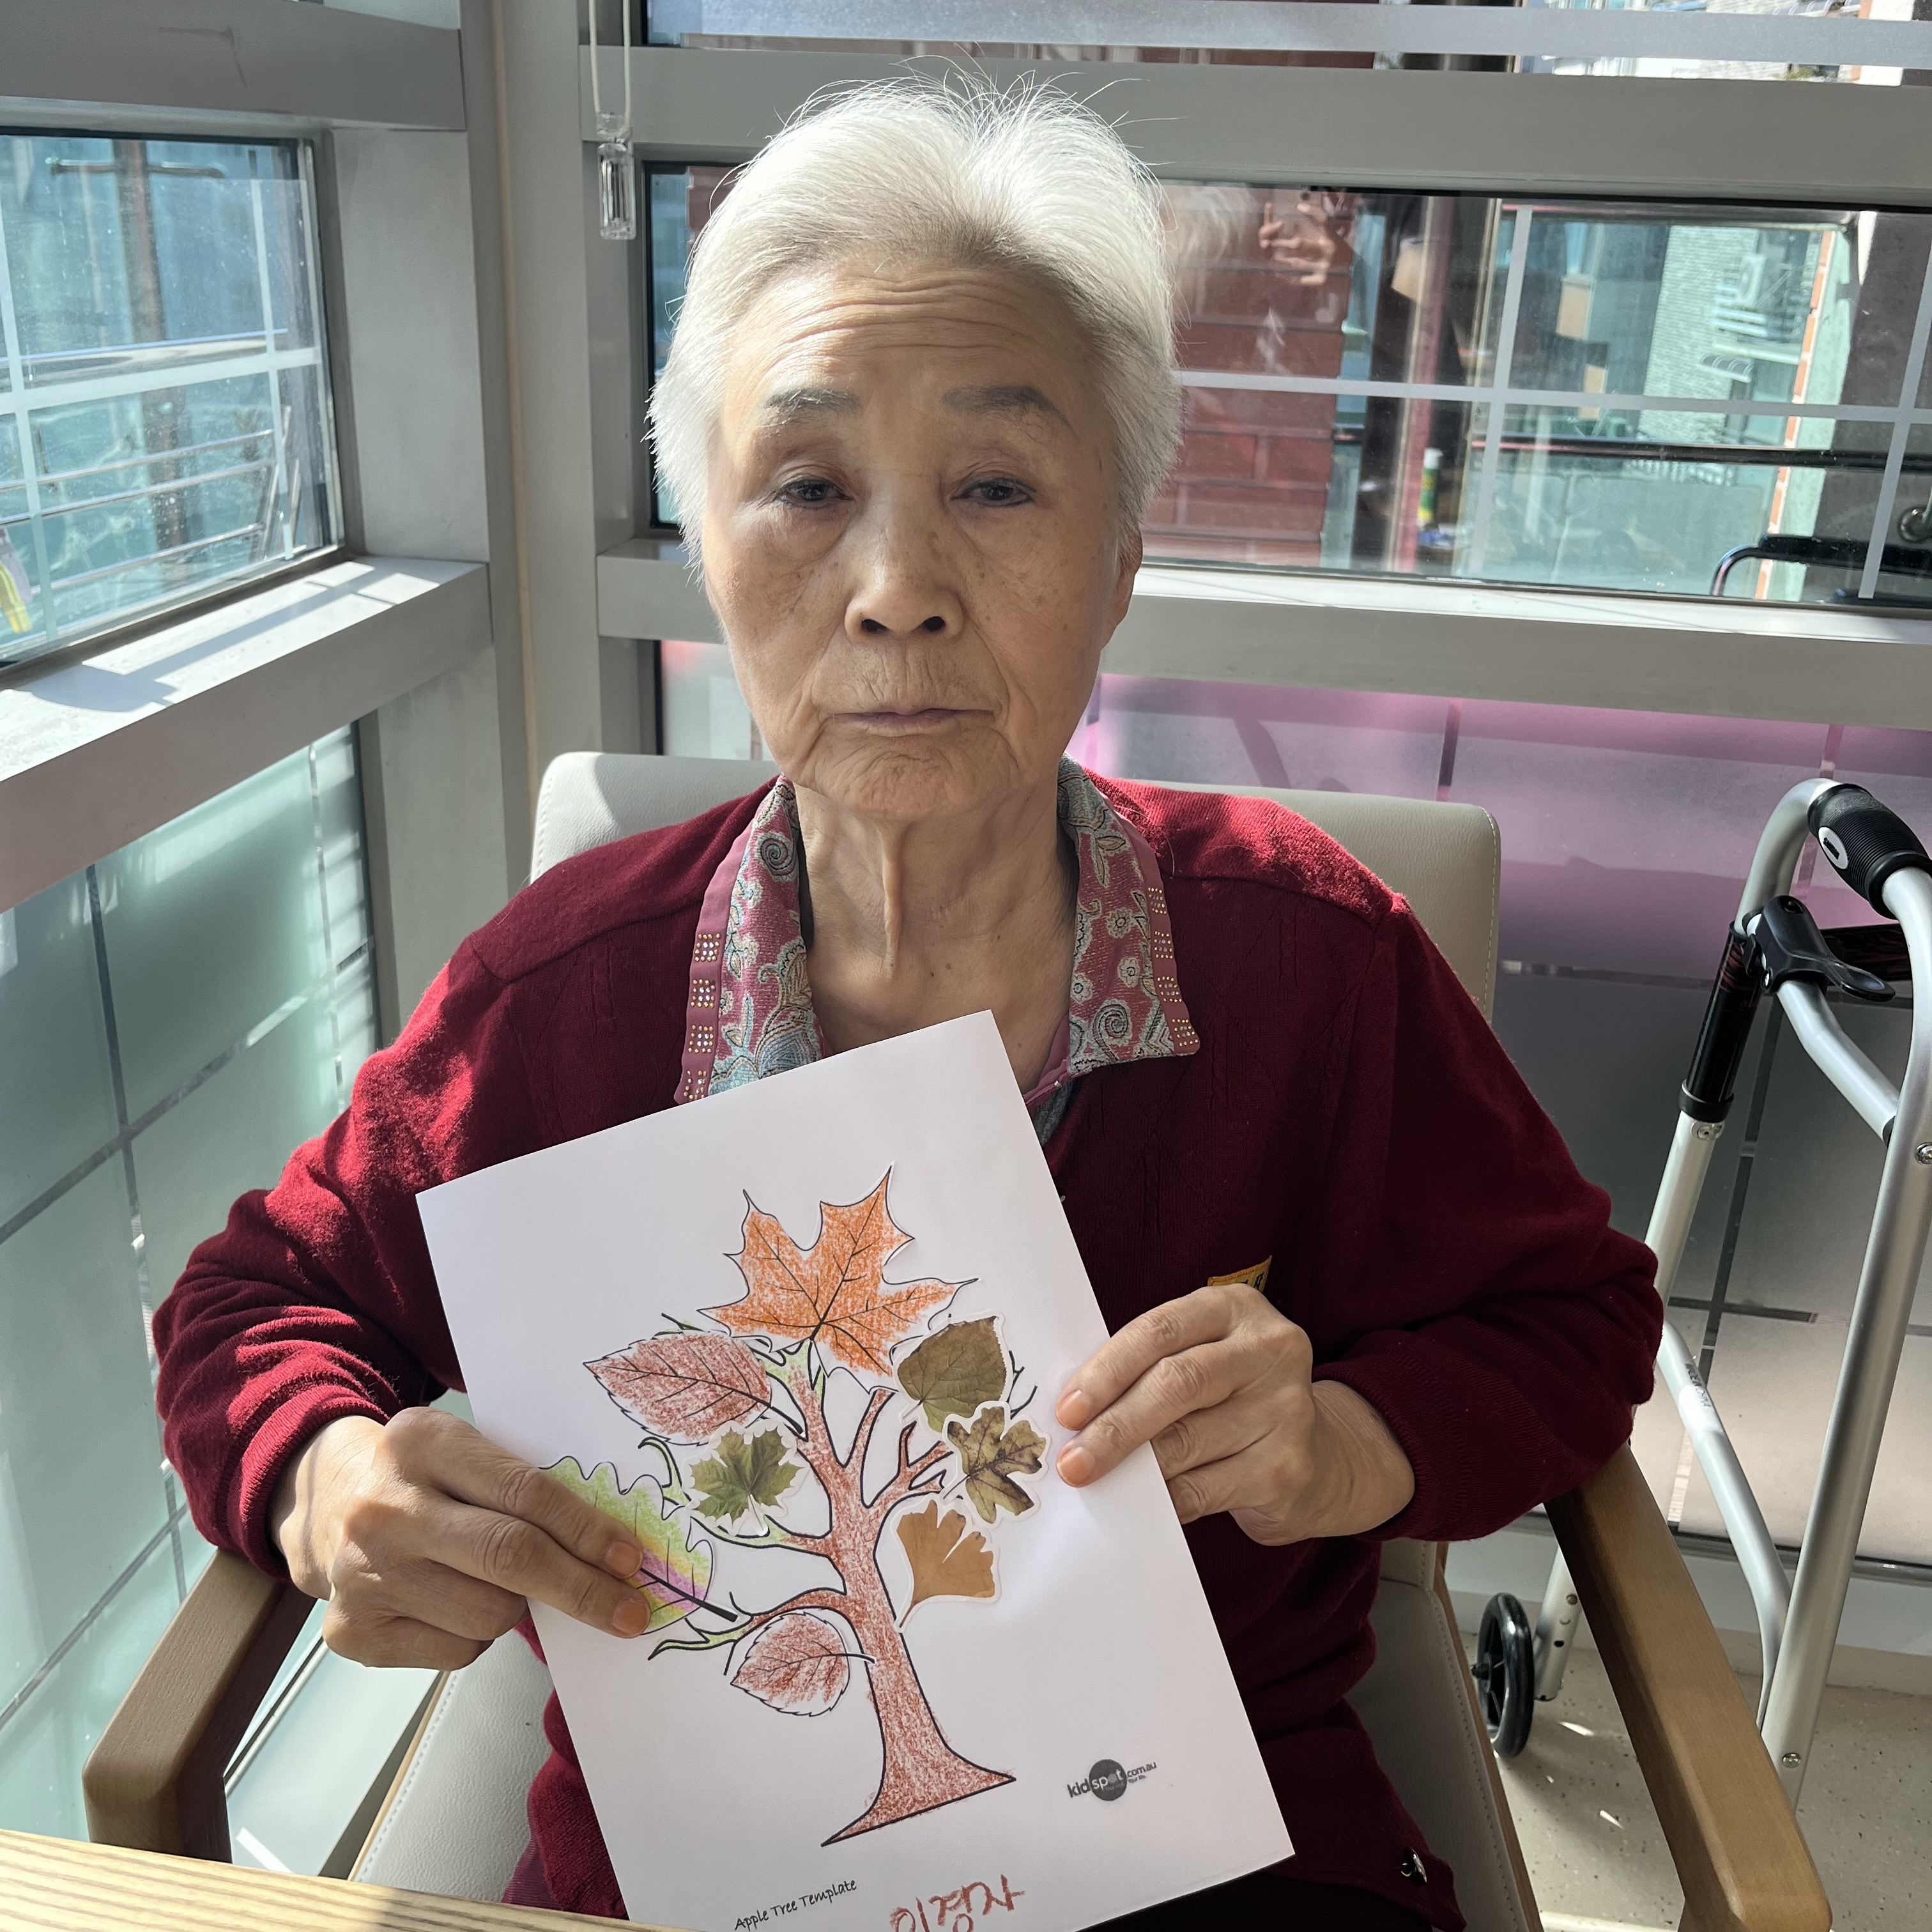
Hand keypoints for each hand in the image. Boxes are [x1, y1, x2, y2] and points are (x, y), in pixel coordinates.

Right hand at [272, 1408, 652, 1667]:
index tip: (630, 1559)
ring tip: (499, 1584)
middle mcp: (386, 1509)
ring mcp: (363, 1574)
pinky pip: (456, 1650)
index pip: (525, 1492)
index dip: (586, 1531)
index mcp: (423, 1443)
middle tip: (629, 1611)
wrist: (332, 1502)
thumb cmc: (428, 1477)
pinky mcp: (353, 1631)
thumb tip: (610, 1552)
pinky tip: (456, 1604)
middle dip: (581, 1589)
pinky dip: (477, 1635)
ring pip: (489, 1613)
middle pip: (509, 1557)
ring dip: (519, 1609)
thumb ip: (525, 1487)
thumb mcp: (467, 1451)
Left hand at [1052, 1285, 1414, 1544]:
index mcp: (1237, 1309)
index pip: (1160, 1330)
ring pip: (1186, 1442)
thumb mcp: (1204, 1360)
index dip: (1107, 1370)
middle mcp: (1270, 1351)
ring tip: (1097, 1481)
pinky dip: (1163, 1499)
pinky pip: (1203, 1489)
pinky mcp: (1288, 1469)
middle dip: (1114, 1426)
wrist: (1321, 1459)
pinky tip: (1142, 1504)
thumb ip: (1152, 1369)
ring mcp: (1286, 1410)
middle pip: (1176, 1384)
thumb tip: (1076, 1413)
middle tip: (1072, 1461)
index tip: (1068, 1409)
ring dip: (1131, 1467)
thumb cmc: (1234, 1400)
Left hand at [1257, 196, 1345, 285]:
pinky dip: (1289, 278)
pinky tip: (1279, 276)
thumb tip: (1305, 212)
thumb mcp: (1336, 240)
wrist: (1359, 278)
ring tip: (1268, 259)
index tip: (1299, 206)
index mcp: (1332, 238)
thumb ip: (1323, 231)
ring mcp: (1324, 267)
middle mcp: (1327, 250)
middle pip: (1300, 244)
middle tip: (1269, 243)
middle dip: (1281, 243)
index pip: (1323, 219)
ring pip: (1296, 263)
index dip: (1312, 211)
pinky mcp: (1321, 281)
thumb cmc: (1344, 257)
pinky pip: (1300, 279)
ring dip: (1280, 261)